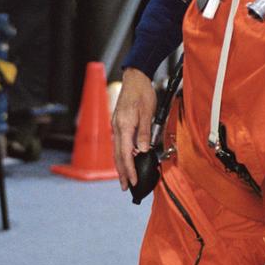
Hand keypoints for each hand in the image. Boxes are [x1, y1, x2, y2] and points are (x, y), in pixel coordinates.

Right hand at [112, 68, 157, 189]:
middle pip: (118, 156)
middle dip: (122, 173)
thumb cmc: (142, 92)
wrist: (135, 77)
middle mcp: (117, 128)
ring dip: (120, 166)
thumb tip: (143, 151)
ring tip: (124, 178)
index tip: (134, 181)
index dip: (130, 170)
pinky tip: (126, 160)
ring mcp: (116, 126)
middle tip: (126, 187)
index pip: (126, 154)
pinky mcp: (118, 123)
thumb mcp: (147, 113)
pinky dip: (121, 155)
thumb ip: (145, 133)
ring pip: (117, 151)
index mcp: (124, 126)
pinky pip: (119, 144)